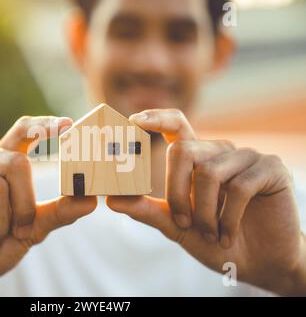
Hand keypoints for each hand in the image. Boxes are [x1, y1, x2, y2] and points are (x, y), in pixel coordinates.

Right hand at [0, 116, 96, 294]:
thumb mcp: (30, 230)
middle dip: (24, 205)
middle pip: (17, 164)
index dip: (44, 125)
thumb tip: (91, 200)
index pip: (24, 131)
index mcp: (2, 162)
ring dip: (0, 223)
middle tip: (19, 232)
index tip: (67, 125)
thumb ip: (57, 213)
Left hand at [107, 109, 305, 294]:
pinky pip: (239, 186)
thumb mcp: (176, 226)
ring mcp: (246, 157)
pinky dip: (228, 219)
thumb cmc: (214, 240)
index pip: (176, 125)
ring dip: (204, 213)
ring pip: (208, 172)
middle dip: (176, 193)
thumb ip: (147, 210)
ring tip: (211, 234)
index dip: (156, 118)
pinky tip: (228, 236)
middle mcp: (219, 152)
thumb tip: (111, 199)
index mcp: (197, 159)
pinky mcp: (270, 168)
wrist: (258, 263)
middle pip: (182, 151)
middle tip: (184, 223)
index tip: (133, 120)